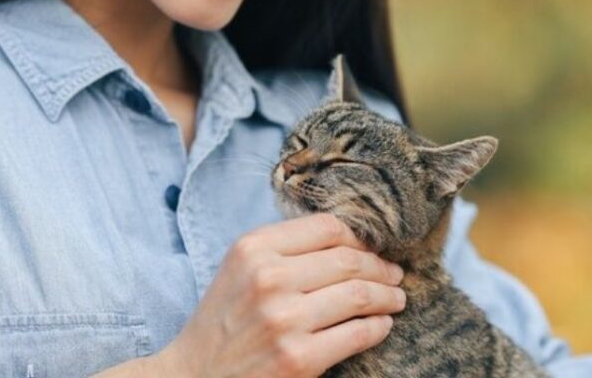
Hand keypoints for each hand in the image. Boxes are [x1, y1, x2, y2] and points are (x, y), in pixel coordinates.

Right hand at [154, 213, 405, 377]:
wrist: (196, 374)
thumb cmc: (224, 318)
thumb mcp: (241, 267)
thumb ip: (284, 247)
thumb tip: (350, 239)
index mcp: (254, 248)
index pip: (327, 227)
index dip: (360, 236)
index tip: (373, 247)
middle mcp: (269, 277)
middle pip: (348, 260)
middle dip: (381, 267)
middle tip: (394, 274)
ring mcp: (285, 319)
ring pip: (359, 295)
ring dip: (388, 296)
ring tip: (396, 298)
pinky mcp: (299, 358)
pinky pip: (358, 333)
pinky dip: (379, 326)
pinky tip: (382, 324)